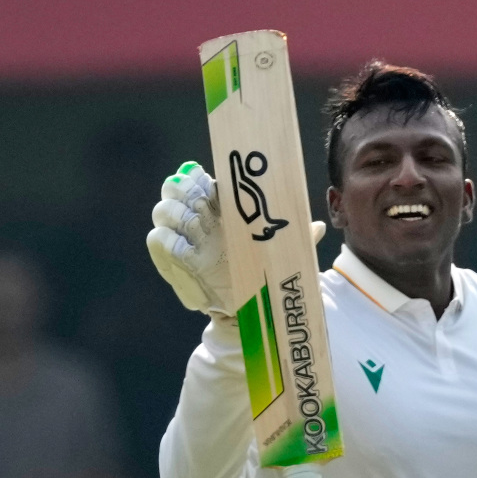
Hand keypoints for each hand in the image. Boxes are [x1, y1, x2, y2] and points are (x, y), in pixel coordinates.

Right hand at [146, 161, 327, 317]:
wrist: (250, 301)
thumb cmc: (265, 267)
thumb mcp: (282, 250)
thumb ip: (297, 236)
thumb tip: (318, 226)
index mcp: (222, 207)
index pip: (199, 178)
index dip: (197, 175)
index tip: (208, 179)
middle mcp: (200, 218)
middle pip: (175, 188)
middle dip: (182, 190)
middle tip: (199, 201)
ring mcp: (184, 237)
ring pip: (164, 211)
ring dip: (175, 213)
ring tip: (195, 225)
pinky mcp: (174, 260)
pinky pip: (157, 239)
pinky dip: (167, 239)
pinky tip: (184, 246)